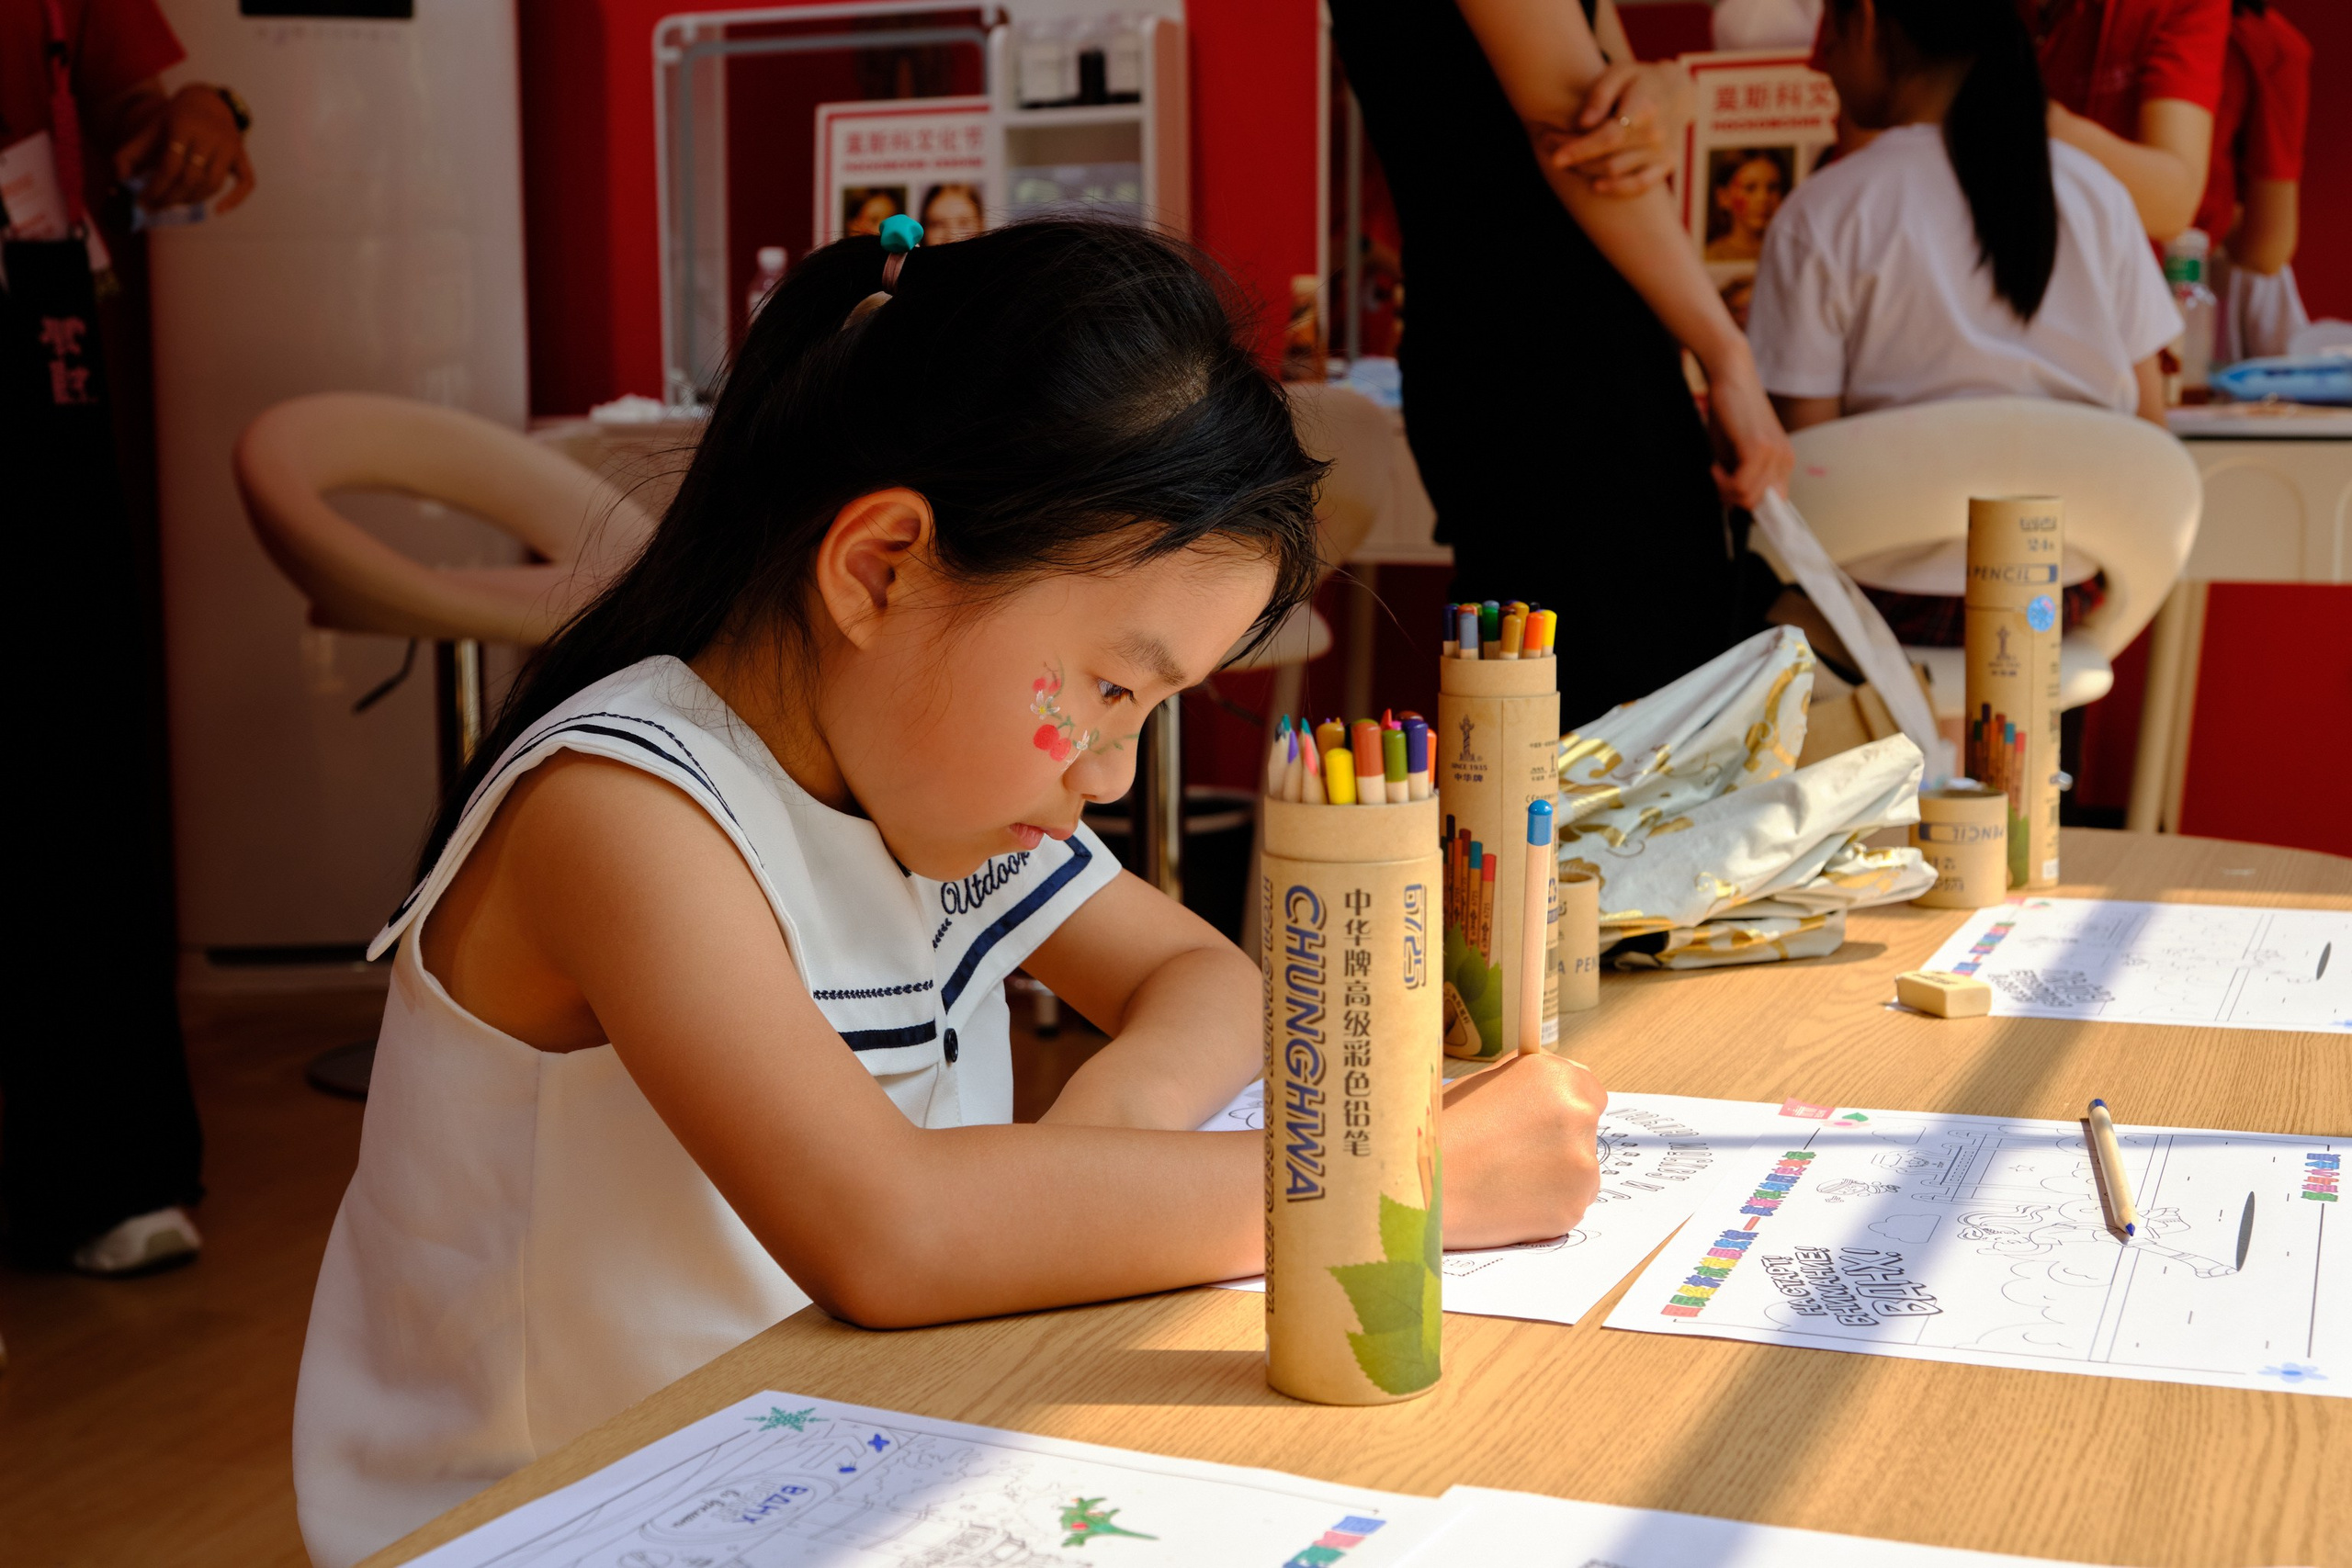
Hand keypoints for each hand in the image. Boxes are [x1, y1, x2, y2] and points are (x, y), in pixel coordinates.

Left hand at [115, 85, 253, 211]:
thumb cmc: (174, 120)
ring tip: (176, 203)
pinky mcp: (242, 155)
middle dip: (171, 197)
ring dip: (193, 199)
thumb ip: (131, 152)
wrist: (206, 102)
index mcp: (183, 125)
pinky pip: (246, 182)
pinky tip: (218, 211)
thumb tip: (121, 179)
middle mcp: (210, 135)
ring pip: (214, 183)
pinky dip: (235, 200)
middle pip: (192, 177)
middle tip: (157, 207)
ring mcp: (230, 146)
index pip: (170, 165)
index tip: (144, 200)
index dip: (156, 187)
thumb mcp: (151, 129)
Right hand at [1440, 1052, 1606, 1248]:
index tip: (1540, 1122)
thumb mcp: (1479, 1085)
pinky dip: (1545, 1206)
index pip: (1590, 1091)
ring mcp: (1581, 1165)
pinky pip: (1568, 1203)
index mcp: (1555, 1077)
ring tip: (1503, 1180)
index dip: (1562, 1109)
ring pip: (1579, 1171)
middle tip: (1511, 1154)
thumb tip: (1544, 1081)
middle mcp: (1578, 1116)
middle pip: (1586, 1132)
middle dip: (1557, 1142)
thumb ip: (1522, 1081)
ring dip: (1553, 1176)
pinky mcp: (1573, 1207)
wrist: (1417, 1186)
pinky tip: (1507, 1201)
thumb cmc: (1439, 1132)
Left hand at [1540, 61, 1694, 196]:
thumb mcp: (1619, 72)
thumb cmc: (1639, 80)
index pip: (1609, 136)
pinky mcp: (1667, 164)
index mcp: (1645, 107)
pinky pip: (1640, 185)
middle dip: (1575, 158)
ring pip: (1616, 172)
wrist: (1676, 90)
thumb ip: (1600, 94)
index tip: (1554, 155)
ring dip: (1586, 171)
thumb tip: (1583, 123)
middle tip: (1548, 147)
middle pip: (1608, 158)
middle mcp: (1657, 134)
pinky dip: (1617, 189)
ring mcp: (1663, 151)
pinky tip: (1595, 185)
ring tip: (1564, 159)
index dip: (1579, 149)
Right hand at [1703, 351, 1794, 508]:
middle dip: (1733, 501)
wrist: (1731, 377)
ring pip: (1749, 498)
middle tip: (1716, 482)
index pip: (1776, 505)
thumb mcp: (1736, 453)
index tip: (1730, 504)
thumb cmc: (1729, 413)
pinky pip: (1740, 485)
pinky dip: (1721, 482)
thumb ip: (1740, 477)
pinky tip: (1713, 466)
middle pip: (1760, 506)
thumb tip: (1732, 504)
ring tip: (1714, 471)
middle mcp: (1785, 460)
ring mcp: (1774, 454)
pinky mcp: (1759, 448)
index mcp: (1783, 462)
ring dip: (1724, 491)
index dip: (1752, 510)